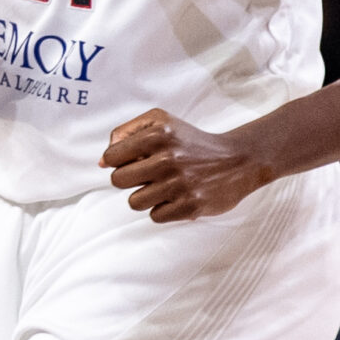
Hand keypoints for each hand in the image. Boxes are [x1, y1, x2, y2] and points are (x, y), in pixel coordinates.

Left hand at [102, 110, 273, 222]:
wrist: (237, 160)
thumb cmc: (191, 141)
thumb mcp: (161, 122)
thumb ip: (126, 133)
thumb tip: (102, 162)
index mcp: (158, 133)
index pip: (112, 157)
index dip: (120, 161)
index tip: (136, 160)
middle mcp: (168, 157)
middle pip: (118, 181)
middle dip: (130, 180)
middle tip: (149, 175)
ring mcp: (179, 184)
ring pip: (134, 202)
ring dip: (146, 196)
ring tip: (165, 186)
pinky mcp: (190, 205)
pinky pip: (155, 216)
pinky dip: (164, 209)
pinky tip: (178, 196)